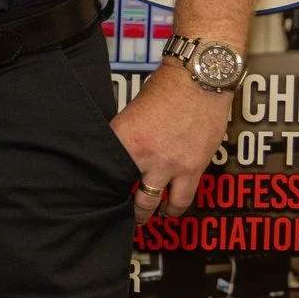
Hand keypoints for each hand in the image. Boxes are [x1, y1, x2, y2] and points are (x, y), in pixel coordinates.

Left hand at [112, 64, 232, 218]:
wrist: (201, 80)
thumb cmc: (167, 88)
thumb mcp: (133, 112)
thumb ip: (127, 137)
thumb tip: (121, 155)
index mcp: (123, 138)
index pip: (104, 172)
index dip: (100, 185)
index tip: (98, 194)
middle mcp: (144, 156)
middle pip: (128, 193)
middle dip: (125, 206)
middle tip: (121, 212)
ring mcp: (171, 165)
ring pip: (155, 203)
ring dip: (150, 212)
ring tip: (147, 217)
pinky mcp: (194, 168)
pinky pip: (183, 198)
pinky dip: (175, 207)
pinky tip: (171, 210)